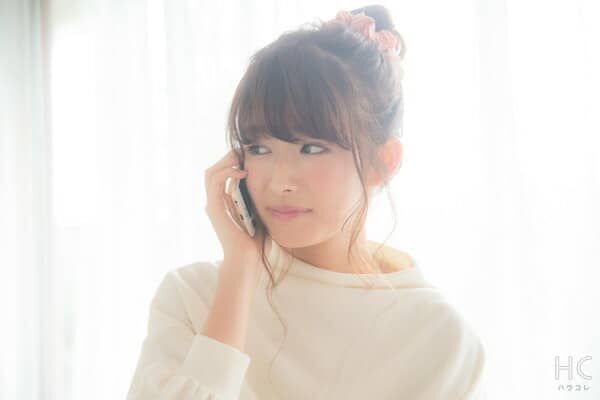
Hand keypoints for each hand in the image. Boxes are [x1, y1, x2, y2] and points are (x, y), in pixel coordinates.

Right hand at [204, 149, 269, 276]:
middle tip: (245, 150)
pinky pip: (215, 182)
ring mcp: (212, 205)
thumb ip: (259, 200)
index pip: (223, 174)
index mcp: (224, 203)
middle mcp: (215, 202)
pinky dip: (226, 172)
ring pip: (211, 172)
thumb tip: (273, 184)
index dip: (233, 161)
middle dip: (228, 157)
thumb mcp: (260, 214)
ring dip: (226, 161)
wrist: (247, 261)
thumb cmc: (256, 242)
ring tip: (241, 157)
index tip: (250, 153)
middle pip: (214, 170)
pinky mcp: (213, 209)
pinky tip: (242, 172)